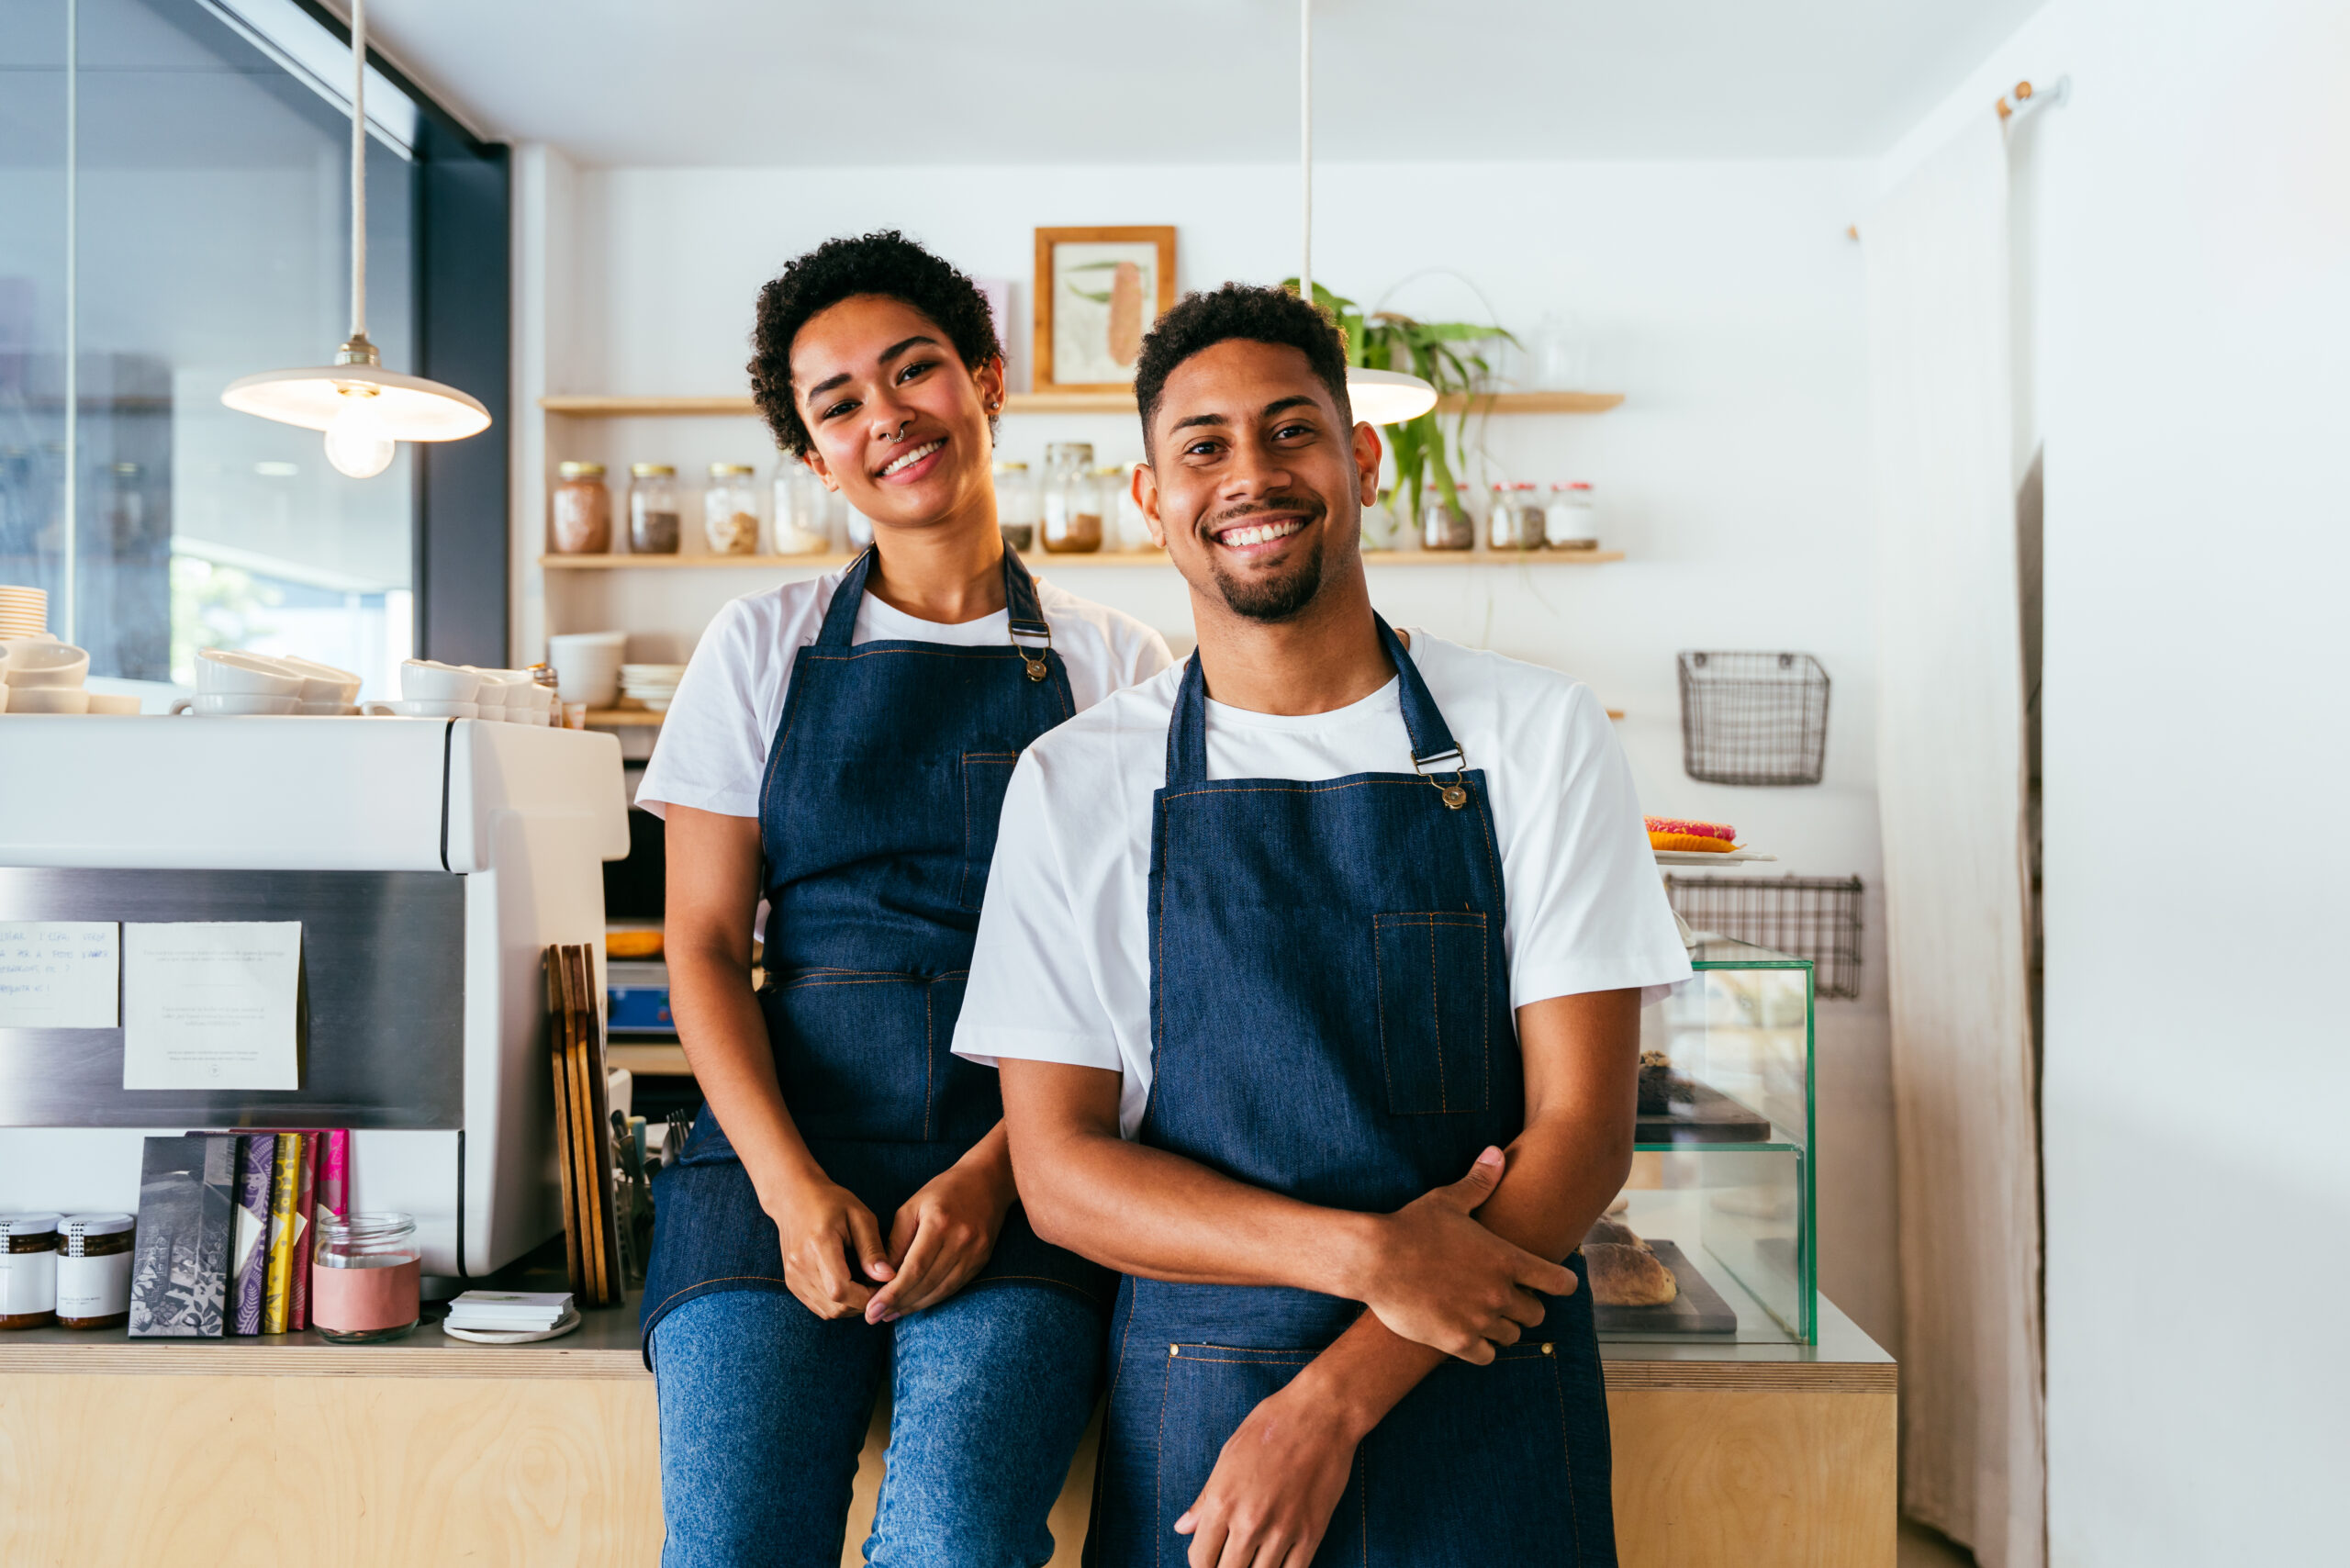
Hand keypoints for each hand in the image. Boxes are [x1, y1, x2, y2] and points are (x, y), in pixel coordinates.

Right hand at [767, 1176, 892, 1319]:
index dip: (867, 1296)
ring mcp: (793, 1277)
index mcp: (818, 1245)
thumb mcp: (859, 1216)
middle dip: (863, 1303)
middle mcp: (800, 1266)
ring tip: (865, 1284)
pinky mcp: (792, 1283)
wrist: (794, 1198)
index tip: (885, 1285)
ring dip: (851, 1305)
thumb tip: (888, 1277)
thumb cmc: (831, 1202)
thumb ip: (872, 1248)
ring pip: (828, 1311)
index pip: (841, 1290)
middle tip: (878, 1285)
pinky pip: (819, 1306)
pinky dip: (838, 1304)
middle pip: (836, 1306)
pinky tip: (849, 1285)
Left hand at [865, 1146, 1014, 1322]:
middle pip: (926, 1283)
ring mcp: (975, 1253)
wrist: (987, 1181)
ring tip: (889, 1314)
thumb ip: (896, 1243)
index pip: (914, 1268)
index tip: (872, 1309)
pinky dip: (931, 1299)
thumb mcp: (912, 1207)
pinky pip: (953, 1287)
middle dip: (898, 1304)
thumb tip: (878, 1277)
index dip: (892, 1293)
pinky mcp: (981, 1261)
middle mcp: (961, 1241)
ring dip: (913, 1306)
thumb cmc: (943, 1191)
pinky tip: (914, 1303)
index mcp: (940, 1224)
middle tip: (874, 1317)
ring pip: (940, 1291)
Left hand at [1174, 1374, 1359, 1567]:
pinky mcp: (1312, 1533)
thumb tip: (1183, 1528)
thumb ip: (1205, 1499)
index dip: (1200, 1564)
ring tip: (1252, 1561)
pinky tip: (1276, 1562)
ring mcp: (1283, 1530)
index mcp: (1223, 1501)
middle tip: (1231, 1559)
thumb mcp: (1228, 1456)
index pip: (1200, 1559)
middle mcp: (1250, 1522)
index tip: (1208, 1558)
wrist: (1321, 1414)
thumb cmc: (1270, 1426)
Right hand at [1357, 1146, 1575, 1362]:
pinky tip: (1468, 1334)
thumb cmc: (1411, 1226)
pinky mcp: (1457, 1342)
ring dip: (1502, 1327)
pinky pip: (1488, 1356)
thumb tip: (1497, 1152)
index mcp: (1506, 1259)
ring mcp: (1480, 1320)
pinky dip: (1482, 1348)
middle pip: (1536, 1314)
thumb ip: (1479, 1181)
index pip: (1559, 1283)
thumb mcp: (1447, 1200)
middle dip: (1524, 1306)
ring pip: (1512, 1336)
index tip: (1555, 1282)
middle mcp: (1500, 1293)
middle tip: (1505, 1298)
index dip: (1562, 1283)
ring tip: (1483, 1315)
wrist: (1374, 1259)